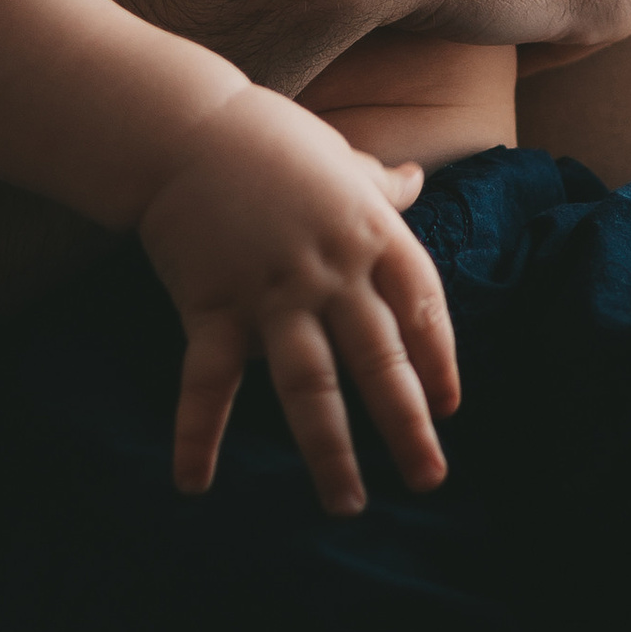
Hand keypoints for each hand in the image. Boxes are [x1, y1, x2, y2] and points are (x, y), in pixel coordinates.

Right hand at [137, 86, 459, 510]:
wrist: (182, 127)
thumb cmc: (266, 138)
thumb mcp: (337, 157)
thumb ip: (377, 184)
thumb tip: (415, 180)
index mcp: (373, 234)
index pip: (423, 309)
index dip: (439, 361)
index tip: (448, 408)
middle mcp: (332, 273)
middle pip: (379, 363)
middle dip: (407, 427)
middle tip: (428, 480)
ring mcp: (273, 295)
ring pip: (310, 387)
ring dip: (329, 452)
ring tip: (347, 505)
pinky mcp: (214, 307)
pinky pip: (209, 383)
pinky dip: (197, 434)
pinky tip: (195, 484)